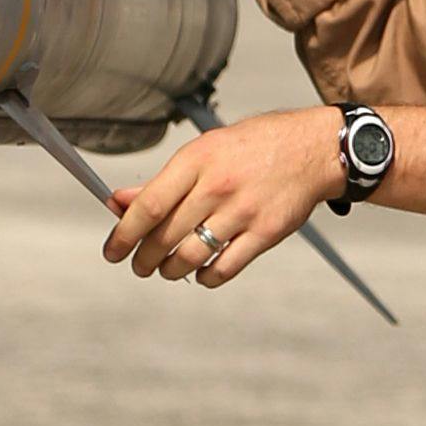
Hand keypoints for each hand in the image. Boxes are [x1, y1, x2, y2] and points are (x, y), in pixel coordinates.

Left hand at [103, 107, 341, 289]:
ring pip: (191, 256)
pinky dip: (205, 277)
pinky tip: (200, 273)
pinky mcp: (266, 233)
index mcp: (198, 160)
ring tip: (165, 269)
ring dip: (170, 270)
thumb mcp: (205, 150)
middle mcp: (218, 186)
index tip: (113, 250)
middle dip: (144, 258)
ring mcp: (243, 211)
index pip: (150, 205)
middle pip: (166, 235)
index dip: (124, 233)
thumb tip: (118, 202)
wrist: (312, 149)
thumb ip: (163, 181)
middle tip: (138, 265)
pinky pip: (225, 268)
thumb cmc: (253, 148)